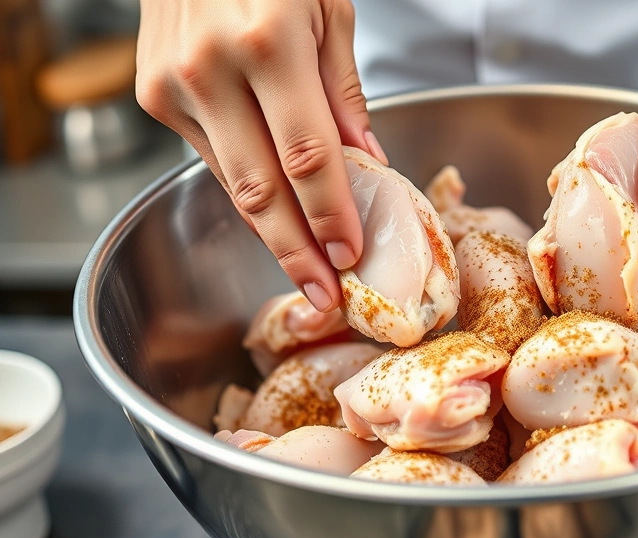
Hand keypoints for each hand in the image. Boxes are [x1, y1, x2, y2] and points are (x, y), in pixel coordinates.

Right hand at [136, 0, 385, 311]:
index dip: (331, 214)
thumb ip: (344, 91)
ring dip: (272, 232)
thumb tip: (367, 161)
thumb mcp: (328, 7)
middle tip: (324, 293)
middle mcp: (211, 68)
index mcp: (266, 40)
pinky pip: (213, 158)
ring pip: (233, 183)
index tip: (349, 254)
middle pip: (262, 189)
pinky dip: (248, 190)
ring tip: (305, 267)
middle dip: (297, 250)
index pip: (308, 156)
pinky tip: (275, 215)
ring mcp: (174, 84)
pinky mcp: (154, 94)